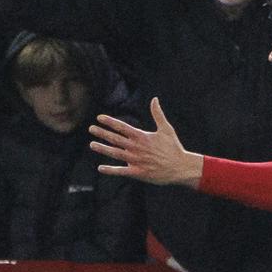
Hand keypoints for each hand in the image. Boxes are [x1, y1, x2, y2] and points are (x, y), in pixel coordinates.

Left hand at [88, 99, 202, 185]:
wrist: (180, 167)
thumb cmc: (174, 148)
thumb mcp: (166, 128)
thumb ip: (158, 114)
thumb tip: (154, 99)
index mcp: (142, 137)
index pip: (122, 127)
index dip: (110, 122)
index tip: (99, 118)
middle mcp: (136, 148)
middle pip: (115, 139)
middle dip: (102, 133)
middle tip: (91, 128)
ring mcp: (136, 160)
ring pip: (115, 154)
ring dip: (103, 149)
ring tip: (92, 144)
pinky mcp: (138, 172)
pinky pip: (121, 171)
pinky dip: (110, 170)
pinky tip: (100, 168)